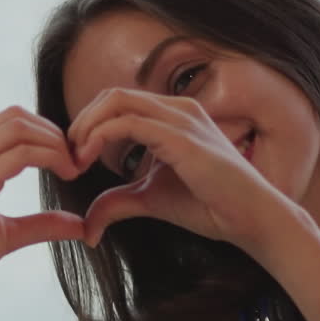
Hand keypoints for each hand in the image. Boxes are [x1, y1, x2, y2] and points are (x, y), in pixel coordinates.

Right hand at [0, 106, 83, 301]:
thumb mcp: (7, 234)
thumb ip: (40, 224)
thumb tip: (80, 224)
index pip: (11, 122)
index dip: (47, 133)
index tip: (71, 161)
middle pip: (17, 116)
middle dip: (55, 133)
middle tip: (78, 162)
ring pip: (19, 127)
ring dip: (55, 143)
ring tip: (73, 169)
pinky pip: (19, 154)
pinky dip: (50, 157)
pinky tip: (65, 175)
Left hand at [68, 88, 285, 252]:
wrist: (251, 220)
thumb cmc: (210, 206)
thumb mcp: (151, 200)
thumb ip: (117, 203)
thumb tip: (87, 225)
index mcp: (172, 115)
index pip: (118, 102)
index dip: (88, 125)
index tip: (74, 159)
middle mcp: (177, 108)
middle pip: (112, 95)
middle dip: (82, 122)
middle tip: (68, 157)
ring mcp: (181, 119)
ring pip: (117, 101)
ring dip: (86, 127)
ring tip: (76, 159)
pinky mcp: (182, 138)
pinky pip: (130, 123)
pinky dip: (100, 136)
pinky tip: (89, 159)